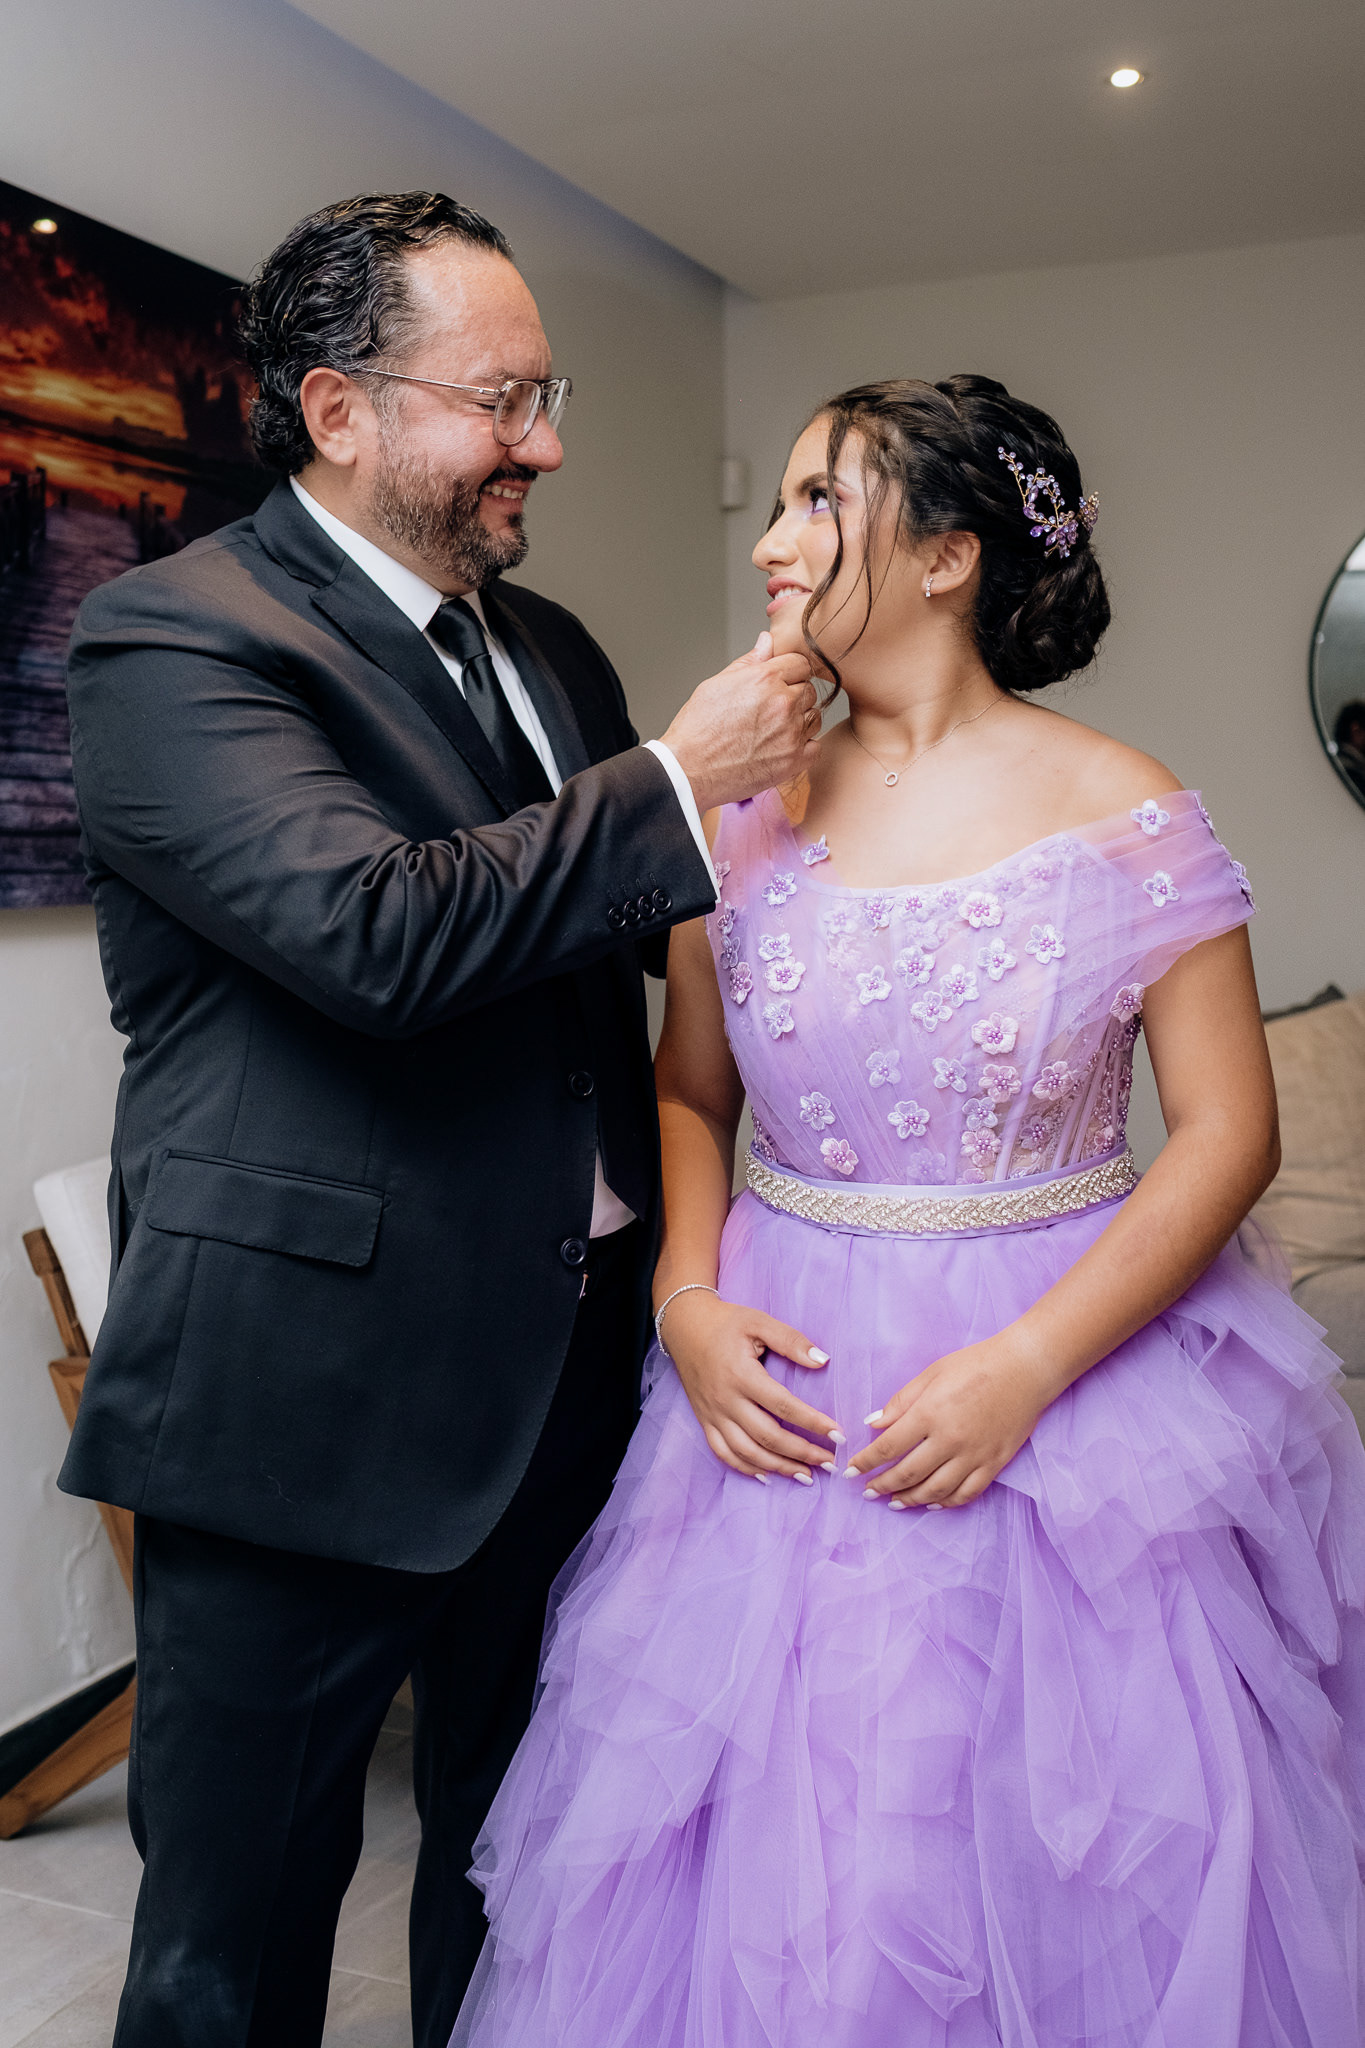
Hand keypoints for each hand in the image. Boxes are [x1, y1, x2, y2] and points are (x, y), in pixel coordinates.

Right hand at [661, 632, 819, 812]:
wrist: (689, 769)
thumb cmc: (697, 729)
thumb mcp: (717, 684)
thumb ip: (749, 661)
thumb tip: (767, 641)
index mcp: (765, 679)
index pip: (800, 663)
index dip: (790, 671)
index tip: (780, 682)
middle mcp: (783, 703)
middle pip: (809, 690)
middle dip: (793, 695)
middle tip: (770, 710)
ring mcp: (791, 733)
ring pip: (813, 717)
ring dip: (799, 721)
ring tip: (773, 729)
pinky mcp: (793, 761)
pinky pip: (815, 746)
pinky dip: (803, 747)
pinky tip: (782, 747)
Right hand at [662, 1289, 840, 1483]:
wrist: (684, 1326)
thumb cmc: (726, 1323)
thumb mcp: (759, 1321)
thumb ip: (790, 1340)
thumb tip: (822, 1360)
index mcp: (742, 1375)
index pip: (784, 1406)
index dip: (813, 1423)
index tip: (838, 1434)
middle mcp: (726, 1400)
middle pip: (767, 1436)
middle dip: (802, 1453)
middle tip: (830, 1462)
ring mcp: (713, 1414)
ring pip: (747, 1452)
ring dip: (778, 1467)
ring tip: (806, 1475)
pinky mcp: (705, 1421)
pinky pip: (723, 1453)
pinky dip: (746, 1469)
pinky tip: (767, 1475)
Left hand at [846, 1330, 1056, 1509]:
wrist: (1026, 1369)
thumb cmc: (976, 1364)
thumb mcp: (932, 1373)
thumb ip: (901, 1401)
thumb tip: (873, 1424)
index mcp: (930, 1413)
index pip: (888, 1447)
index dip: (866, 1462)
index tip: (850, 1471)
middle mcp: (950, 1440)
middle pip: (908, 1473)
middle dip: (883, 1486)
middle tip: (868, 1492)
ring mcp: (974, 1455)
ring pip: (935, 1490)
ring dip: (910, 1499)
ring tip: (894, 1501)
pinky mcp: (994, 1464)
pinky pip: (966, 1493)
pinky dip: (946, 1503)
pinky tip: (932, 1503)